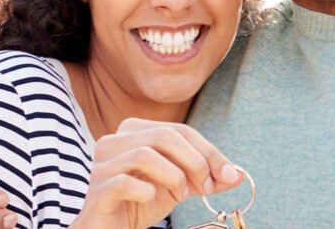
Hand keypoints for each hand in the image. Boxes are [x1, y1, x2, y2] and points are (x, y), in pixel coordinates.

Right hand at [71, 119, 242, 228]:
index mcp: (133, 131)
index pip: (179, 130)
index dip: (209, 152)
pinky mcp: (97, 189)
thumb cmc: (140, 203)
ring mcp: (101, 164)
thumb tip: (238, 174)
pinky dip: (147, 193)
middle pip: (164, 136)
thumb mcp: (179, 187)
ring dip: (174, 177)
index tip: (226, 176)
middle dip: (195, 162)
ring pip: (145, 154)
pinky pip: (126, 183)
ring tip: (180, 196)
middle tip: (206, 189)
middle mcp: (112, 141)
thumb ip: (205, 178)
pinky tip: (150, 202)